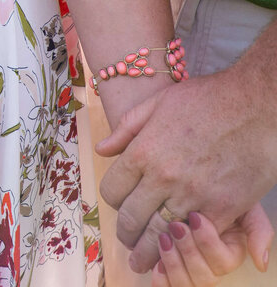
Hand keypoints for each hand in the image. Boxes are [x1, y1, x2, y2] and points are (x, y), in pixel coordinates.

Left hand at [97, 68, 276, 271]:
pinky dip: (184, 244)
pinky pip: (196, 235)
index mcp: (143, 152)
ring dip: (148, 249)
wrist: (256, 104)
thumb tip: (102, 149)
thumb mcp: (157, 102)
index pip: (112, 190)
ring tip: (144, 258)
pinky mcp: (223, 206)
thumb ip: (126, 128)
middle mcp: (163, 177)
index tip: (119, 204)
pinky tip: (178, 246)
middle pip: (132, 217)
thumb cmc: (207, 99)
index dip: (113, 200)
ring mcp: (193, 194)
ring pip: (159, 233)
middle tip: (127, 241)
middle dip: (126, 232)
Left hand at [151, 209, 271, 285]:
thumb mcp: (241, 205)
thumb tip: (261, 265)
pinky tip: (155, 260)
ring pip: (185, 284)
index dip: (208, 242)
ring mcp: (189, 274)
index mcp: (230, 255)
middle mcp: (211, 269)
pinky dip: (160, 278)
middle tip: (175, 226)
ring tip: (163, 238)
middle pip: (205, 278)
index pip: (224, 262)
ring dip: (173, 262)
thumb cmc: (214, 198)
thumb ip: (258, 229)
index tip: (195, 216)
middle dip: (189, 252)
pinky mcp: (168, 274)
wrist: (182, 195)